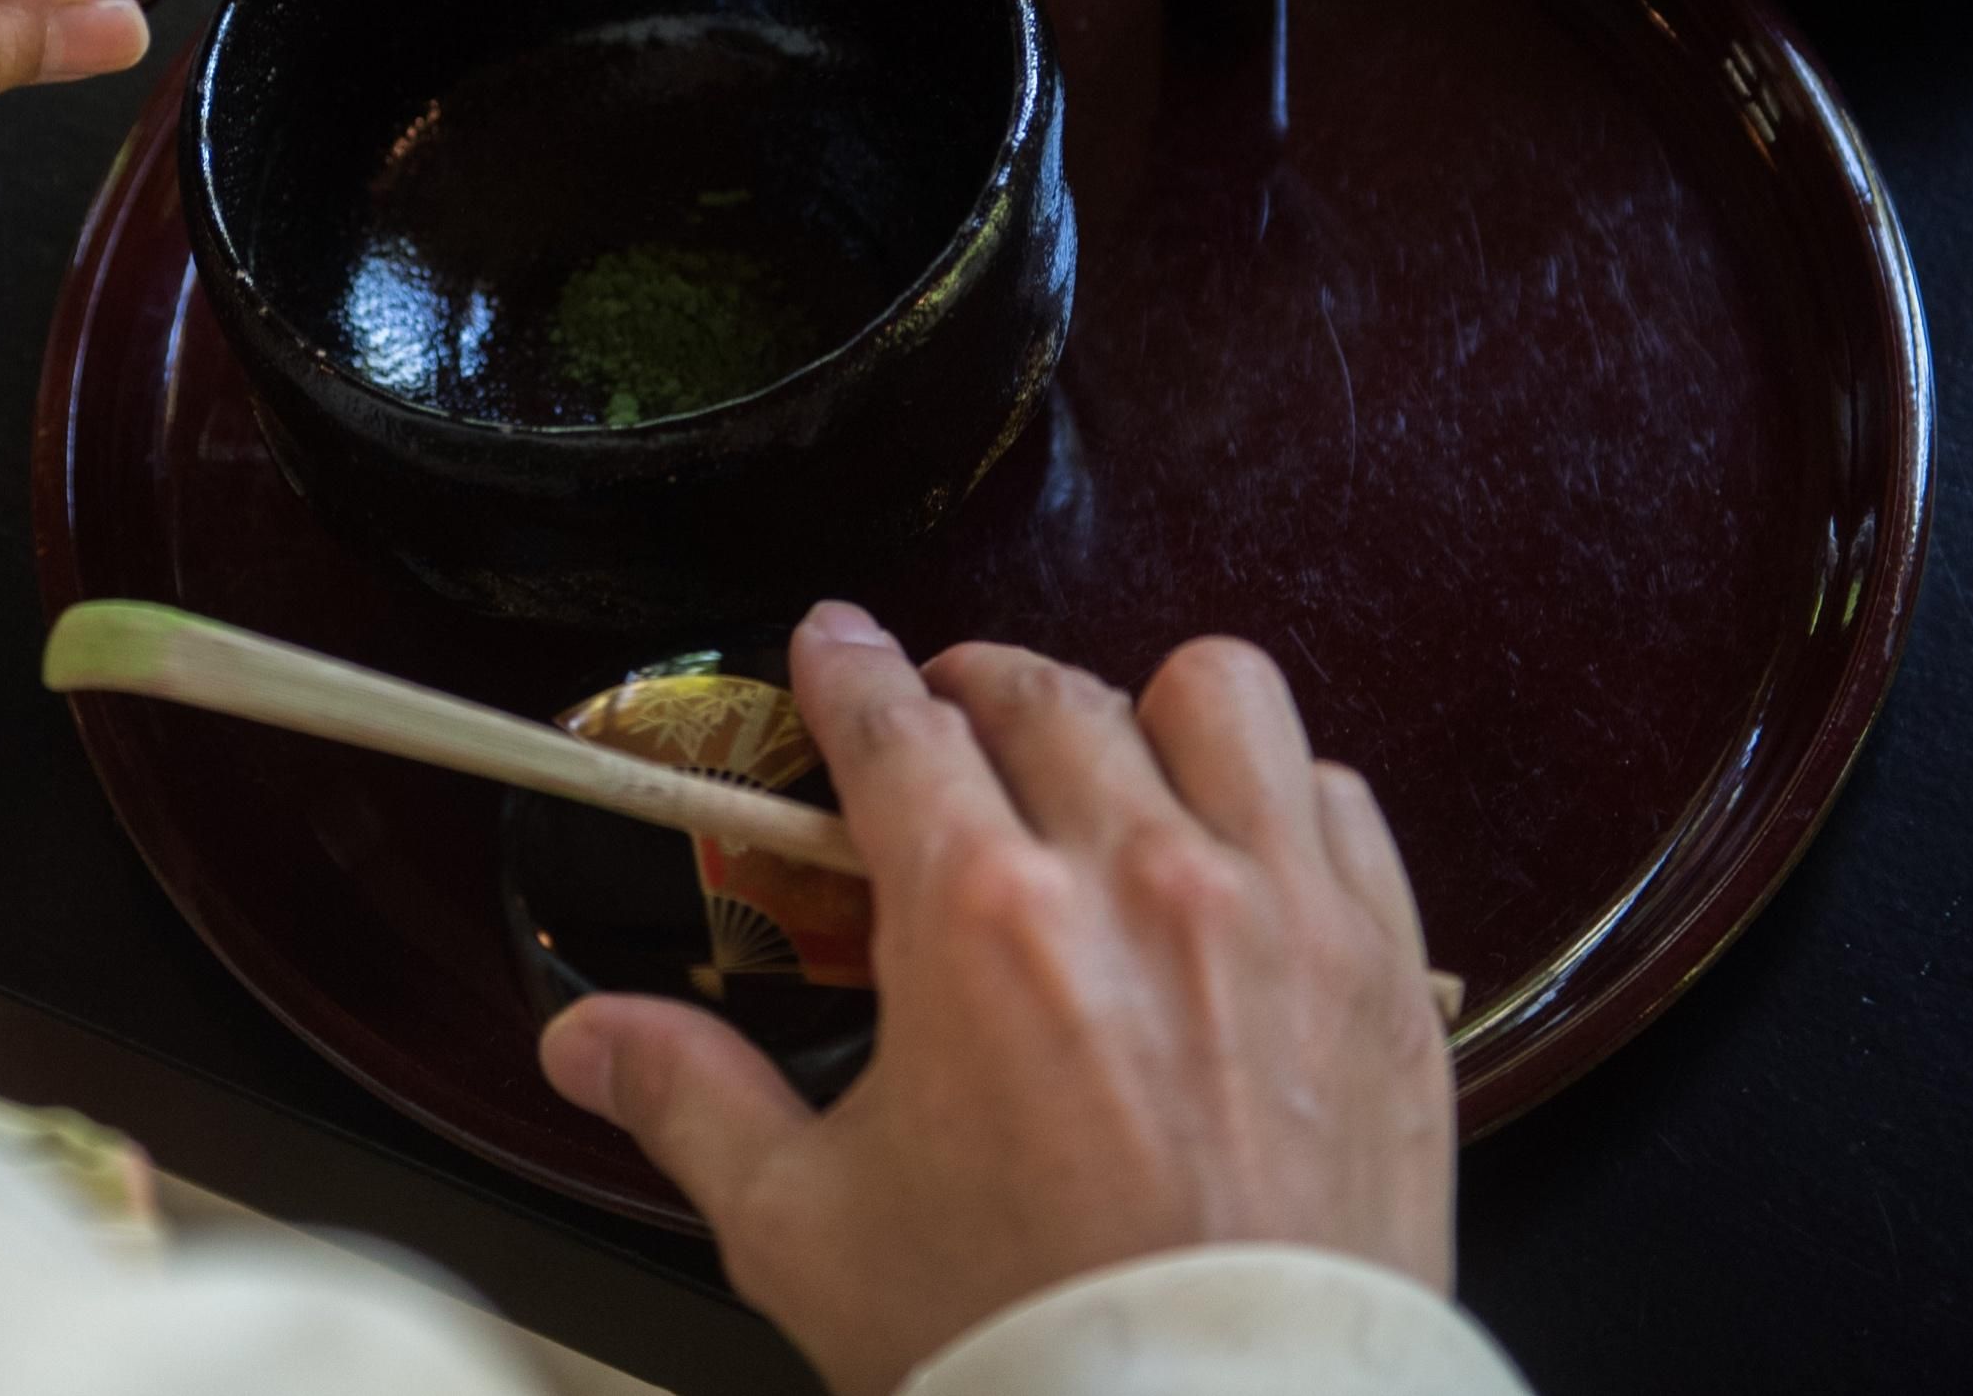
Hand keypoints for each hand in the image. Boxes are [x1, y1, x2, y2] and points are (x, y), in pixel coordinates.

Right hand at [539, 605, 1453, 1391]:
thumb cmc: (1025, 1341)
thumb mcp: (807, 1230)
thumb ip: (694, 1101)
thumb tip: (589, 1042)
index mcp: (981, 919)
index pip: (894, 721)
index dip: (847, 667)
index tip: (835, 646)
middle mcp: (1138, 879)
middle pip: (1042, 692)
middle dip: (974, 690)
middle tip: (948, 730)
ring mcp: (1280, 910)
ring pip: (1214, 696)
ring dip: (1145, 713)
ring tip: (1111, 768)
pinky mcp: (1383, 966)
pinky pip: (1338, 797)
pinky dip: (1280, 798)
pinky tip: (1239, 851)